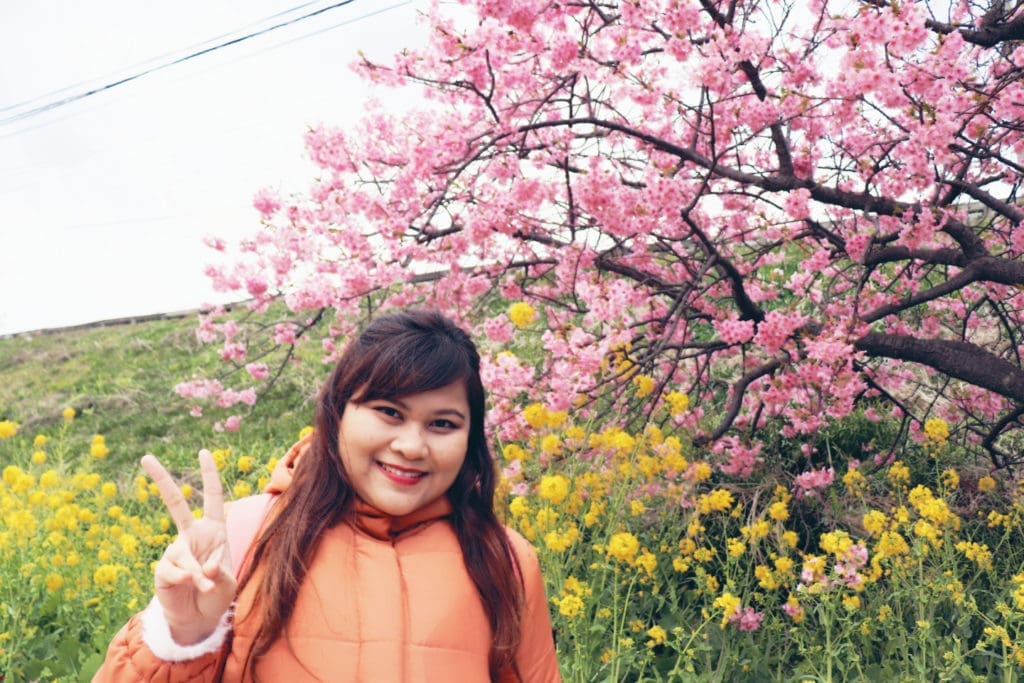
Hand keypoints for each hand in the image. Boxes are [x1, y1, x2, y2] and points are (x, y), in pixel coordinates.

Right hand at [142, 450, 236, 644]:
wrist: (199, 618)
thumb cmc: (217, 593)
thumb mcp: (227, 580)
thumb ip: (218, 570)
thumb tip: (202, 566)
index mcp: (214, 529)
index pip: (212, 497)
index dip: (209, 474)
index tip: (203, 451)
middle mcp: (192, 534)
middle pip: (175, 503)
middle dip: (161, 479)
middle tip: (145, 457)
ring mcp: (175, 550)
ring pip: (184, 553)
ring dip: (198, 573)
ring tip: (206, 586)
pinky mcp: (163, 569)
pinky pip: (174, 571)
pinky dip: (186, 581)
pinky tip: (189, 587)